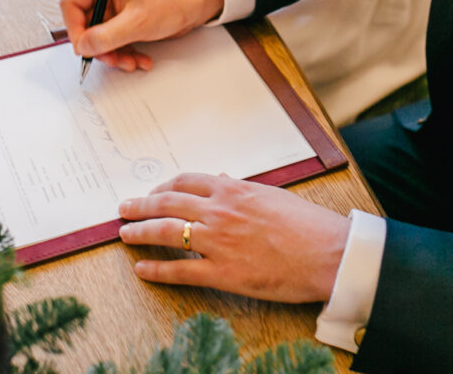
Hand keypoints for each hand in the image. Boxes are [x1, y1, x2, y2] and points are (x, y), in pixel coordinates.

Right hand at [59, 0, 223, 71]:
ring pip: (99, 39)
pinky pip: (114, 43)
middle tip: (113, 60)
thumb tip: (83, 46)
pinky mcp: (124, 23)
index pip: (71, 4)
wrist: (196, 6)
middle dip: (99, 47)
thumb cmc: (171, 1)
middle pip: (84, 26)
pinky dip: (125, 54)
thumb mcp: (137, 22)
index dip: (74, 28)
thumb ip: (107, 36)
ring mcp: (114, 10)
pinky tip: (141, 60)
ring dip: (114, 55)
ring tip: (133, 63)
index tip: (85, 47)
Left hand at [118, 173, 349, 302]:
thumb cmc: (308, 225)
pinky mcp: (223, 273)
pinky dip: (156, 270)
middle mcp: (220, 212)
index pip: (185, 182)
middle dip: (140, 205)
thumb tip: (220, 179)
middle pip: (167, 203)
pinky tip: (142, 270)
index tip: (152, 193)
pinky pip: (180, 270)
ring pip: (166, 233)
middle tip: (124, 208)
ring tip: (125, 234)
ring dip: (140, 232)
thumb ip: (240, 188)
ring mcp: (219, 242)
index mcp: (233, 190)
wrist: (329, 254)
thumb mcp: (271, 196)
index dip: (162, 187)